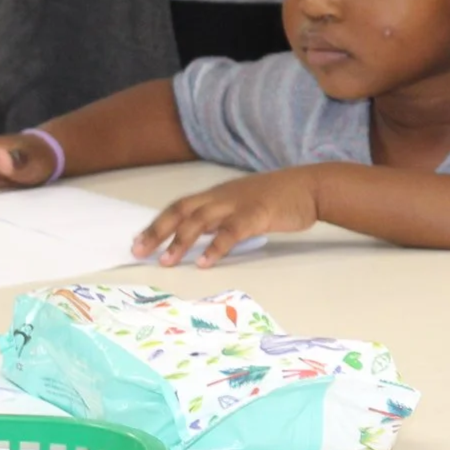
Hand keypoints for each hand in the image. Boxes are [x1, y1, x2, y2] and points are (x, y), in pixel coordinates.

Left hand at [131, 167, 322, 267]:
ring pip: (200, 220)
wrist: (310, 187)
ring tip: (167, 261)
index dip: (157, 224)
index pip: (180, 207)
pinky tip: (205, 262)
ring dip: (180, 242)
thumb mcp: (244, 205)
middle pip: (182, 211)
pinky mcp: (257, 214)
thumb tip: (201, 239)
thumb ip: (223, 219)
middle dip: (158, 231)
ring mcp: (238, 204)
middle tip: (140, 251)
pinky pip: (230, 231)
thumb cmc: (280, 198)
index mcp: (218, 194)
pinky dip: (216, 247)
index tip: (139, 241)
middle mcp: (222, 197)